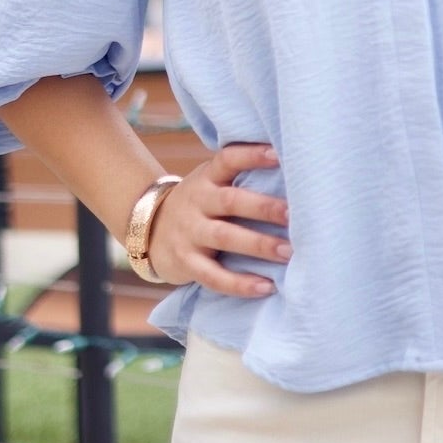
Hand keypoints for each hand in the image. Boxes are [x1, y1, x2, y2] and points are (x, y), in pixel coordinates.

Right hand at [147, 142, 290, 297]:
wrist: (147, 229)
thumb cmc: (199, 204)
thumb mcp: (210, 183)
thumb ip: (239, 179)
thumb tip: (293, 177)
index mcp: (206, 178)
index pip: (227, 160)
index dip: (251, 156)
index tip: (279, 155)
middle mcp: (197, 202)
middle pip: (230, 201)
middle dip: (264, 207)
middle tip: (294, 215)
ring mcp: (189, 233)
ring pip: (225, 237)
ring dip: (259, 245)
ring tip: (289, 252)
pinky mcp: (186, 262)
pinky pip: (213, 275)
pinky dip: (240, 283)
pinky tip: (267, 287)